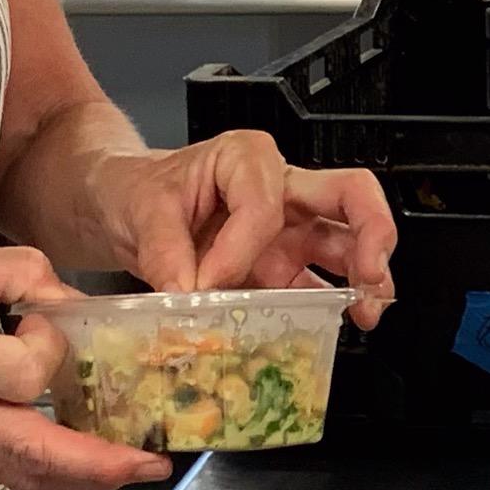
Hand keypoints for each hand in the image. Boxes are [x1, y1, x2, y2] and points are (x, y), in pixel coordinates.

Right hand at [0, 245, 171, 489]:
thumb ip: (13, 270)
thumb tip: (67, 299)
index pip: (19, 374)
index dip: (49, 347)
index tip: (45, 317)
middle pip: (33, 455)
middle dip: (101, 465)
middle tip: (152, 461)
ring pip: (25, 476)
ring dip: (86, 479)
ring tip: (136, 467)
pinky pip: (9, 471)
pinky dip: (55, 472)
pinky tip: (89, 460)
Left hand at [89, 133, 396, 325]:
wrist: (118, 209)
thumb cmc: (134, 191)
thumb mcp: (140, 209)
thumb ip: (164, 252)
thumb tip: (187, 296)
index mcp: (246, 160)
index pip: (265, 206)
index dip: (241, 250)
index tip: (209, 282)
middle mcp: (280, 191)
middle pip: (349, 196)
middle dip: (371, 232)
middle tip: (369, 273)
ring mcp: (286, 232)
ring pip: (346, 245)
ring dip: (365, 279)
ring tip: (366, 312)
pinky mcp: (281, 269)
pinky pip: (317, 288)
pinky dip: (332, 310)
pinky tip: (337, 329)